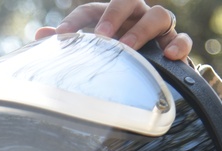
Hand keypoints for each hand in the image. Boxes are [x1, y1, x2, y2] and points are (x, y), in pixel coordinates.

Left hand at [36, 1, 191, 60]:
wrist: (149, 72)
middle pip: (128, 0)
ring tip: (127, 47)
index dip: (75, 21)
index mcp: (110, 16)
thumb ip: (69, 42)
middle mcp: (135, 15)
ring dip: (141, 30)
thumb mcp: (92, 50)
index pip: (90, 10)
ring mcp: (157, 28)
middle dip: (113, 15)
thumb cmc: (115, 58)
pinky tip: (169, 56)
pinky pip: (181, 38)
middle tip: (101, 36)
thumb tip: (39, 35)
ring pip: (158, 15)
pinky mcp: (174, 44)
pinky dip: (178, 44)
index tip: (61, 37)